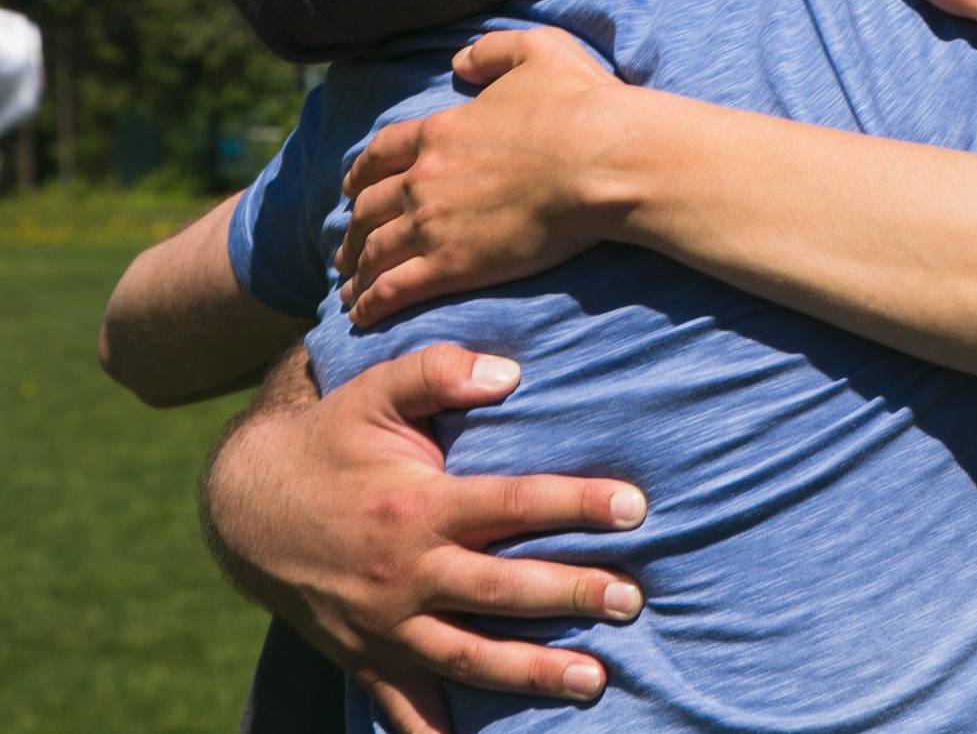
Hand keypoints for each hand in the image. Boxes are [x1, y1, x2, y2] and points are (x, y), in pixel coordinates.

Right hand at [204, 345, 646, 733]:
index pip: (510, 504)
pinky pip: (406, 707)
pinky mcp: (367, 658)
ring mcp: (384, 625)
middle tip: (631, 600)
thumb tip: (509, 371)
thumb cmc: (331, 440)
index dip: (574, 504)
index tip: (635, 508)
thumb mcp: (375, 391)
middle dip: (570, 594)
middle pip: (500, 590)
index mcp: (415, 506)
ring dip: (532, 673)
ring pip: (468, 657)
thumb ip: (439, 371)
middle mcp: (403, 572)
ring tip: (594, 681)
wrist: (245, 508)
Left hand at [338, 29, 634, 326]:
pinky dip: (370, 303)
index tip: (352, 190)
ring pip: (375, 251)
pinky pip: (393, 288)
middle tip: (346, 247)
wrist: (603, 160)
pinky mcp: (452, 265)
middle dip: (352, 229)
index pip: (381, 155)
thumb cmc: (582, 105)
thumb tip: (459, 63)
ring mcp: (433, 224)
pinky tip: (362, 315)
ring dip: (357, 270)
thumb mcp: (539, 50)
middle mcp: (424, 178)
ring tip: (348, 288)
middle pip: (368, 207)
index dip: (361, 174)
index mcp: (440, 131)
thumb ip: (491, 52)